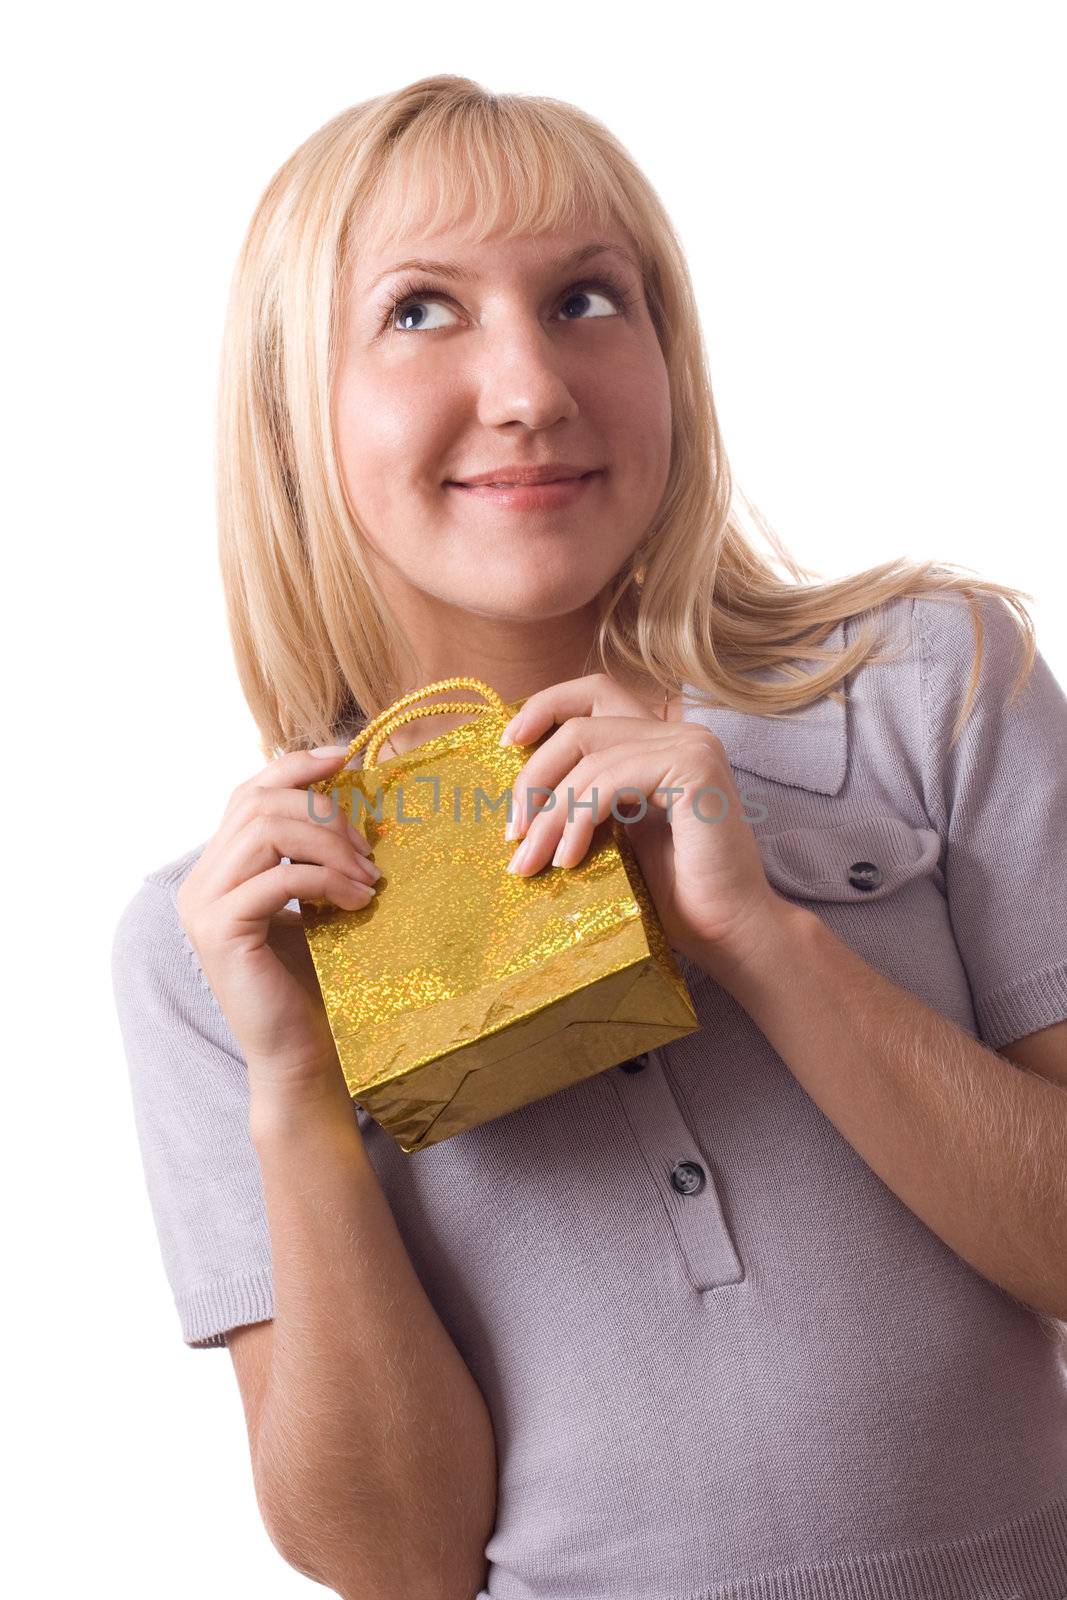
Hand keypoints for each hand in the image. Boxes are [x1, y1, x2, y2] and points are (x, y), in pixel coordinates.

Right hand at [176, 746, 380, 1111]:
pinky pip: (279, 879)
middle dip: (324, 811)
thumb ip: (314, 854)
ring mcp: (204, 906)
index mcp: (221, 868)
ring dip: (330, 844)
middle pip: (259, 802)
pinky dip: (327, 880)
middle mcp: (201, 881)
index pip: (250, 791)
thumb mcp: (317, 902)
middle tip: (371, 849)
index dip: (296, 766)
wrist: (303, 1055)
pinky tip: (360, 901)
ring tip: (370, 878)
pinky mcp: (220, 933)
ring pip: (266, 831)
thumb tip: (352, 791)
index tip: (347, 758)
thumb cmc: (318, 982)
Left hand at [500, 673, 785, 972]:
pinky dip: (578, 819)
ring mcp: (692, 746)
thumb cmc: (675, 896)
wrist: (729, 932)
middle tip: (514, 835)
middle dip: (533, 779)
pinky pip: (610, 780)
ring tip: (533, 862)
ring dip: (549, 813)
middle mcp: (681, 733)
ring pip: (588, 757)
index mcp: (662, 741)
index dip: (545, 707)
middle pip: (579, 726)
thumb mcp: (614, 836)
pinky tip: (569, 860)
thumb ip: (585, 799)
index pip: (595, 693)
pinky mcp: (694, 768)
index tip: (507, 743)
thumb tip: (519, 792)